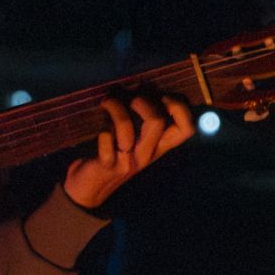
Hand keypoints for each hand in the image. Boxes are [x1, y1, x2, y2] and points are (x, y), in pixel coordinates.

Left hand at [62, 93, 194, 211]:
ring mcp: (129, 160)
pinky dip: (101, 129)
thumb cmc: (112, 154)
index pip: (185, 129)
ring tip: (107, 102)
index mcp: (158, 146)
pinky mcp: (108, 165)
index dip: (180, 108)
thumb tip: (143, 86)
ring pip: (126, 127)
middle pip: (157, 122)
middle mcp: (148, 154)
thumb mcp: (133, 138)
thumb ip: (141, 117)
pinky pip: (105, 138)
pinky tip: (98, 130)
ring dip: (115, 108)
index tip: (164, 97)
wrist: (90, 189)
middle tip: (131, 99)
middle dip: (142, 102)